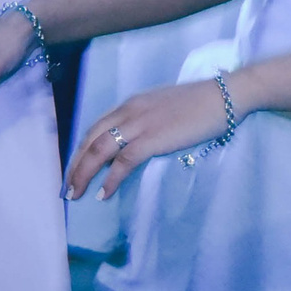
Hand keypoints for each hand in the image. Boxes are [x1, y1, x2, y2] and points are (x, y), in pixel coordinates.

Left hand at [66, 79, 231, 200]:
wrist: (225, 96)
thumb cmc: (198, 105)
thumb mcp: (160, 109)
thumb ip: (142, 123)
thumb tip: (128, 146)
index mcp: (129, 105)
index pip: (94, 129)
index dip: (80, 151)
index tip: (73, 169)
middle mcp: (127, 112)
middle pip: (89, 141)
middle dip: (74, 166)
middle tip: (66, 188)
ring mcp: (139, 125)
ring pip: (98, 151)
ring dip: (83, 175)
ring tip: (75, 194)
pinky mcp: (153, 138)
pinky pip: (124, 162)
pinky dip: (110, 179)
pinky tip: (103, 193)